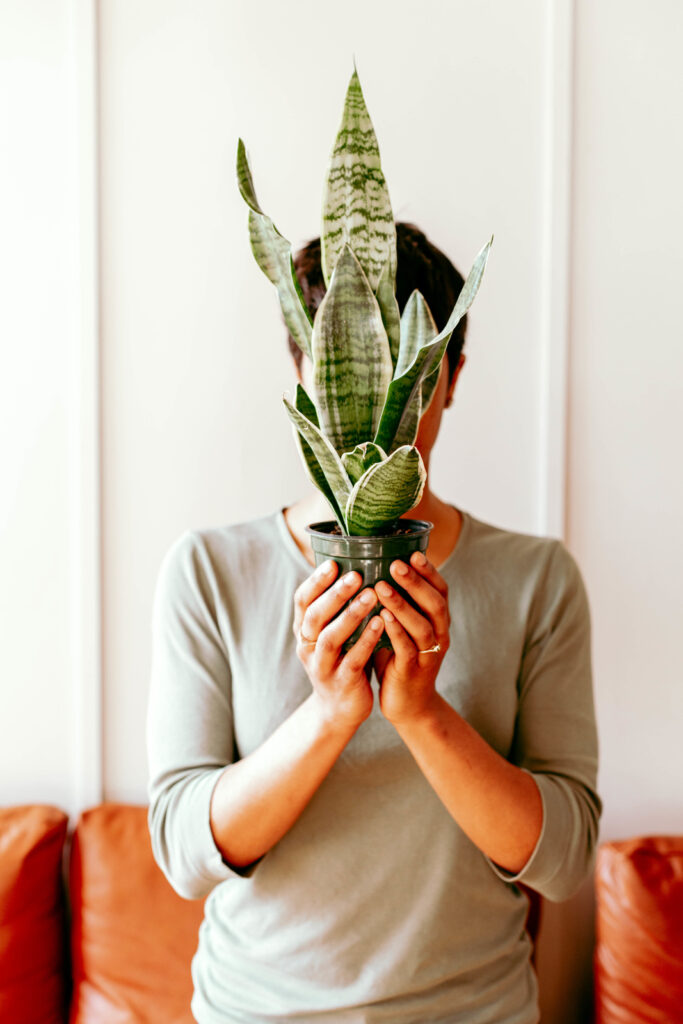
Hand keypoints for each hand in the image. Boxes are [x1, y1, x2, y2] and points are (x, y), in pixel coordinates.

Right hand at [293, 560, 384, 731]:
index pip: (302, 600)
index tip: (334, 563)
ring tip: (372, 595)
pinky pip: (352, 660)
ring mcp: (322, 666)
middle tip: (356, 575)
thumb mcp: (332, 632)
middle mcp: (307, 646)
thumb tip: (353, 565)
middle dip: (335, 594)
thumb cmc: (341, 659)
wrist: (339, 709)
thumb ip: (336, 607)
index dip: (315, 581)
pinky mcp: (341, 683)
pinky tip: (381, 624)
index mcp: (304, 630)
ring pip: (330, 638)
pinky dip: (365, 641)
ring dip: (350, 615)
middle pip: (314, 616)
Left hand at [371, 551, 449, 724]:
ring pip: (422, 625)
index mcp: (438, 621)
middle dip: (416, 582)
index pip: (441, 591)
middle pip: (435, 603)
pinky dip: (395, 631)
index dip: (430, 572)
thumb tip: (376, 569)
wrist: (408, 705)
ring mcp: (429, 654)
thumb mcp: (403, 628)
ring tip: (381, 586)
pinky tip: (381, 617)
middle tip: (397, 564)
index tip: (414, 553)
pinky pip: (407, 648)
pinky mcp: (414, 671)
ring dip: (402, 604)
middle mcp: (439, 635)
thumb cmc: (401, 659)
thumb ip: (398, 604)